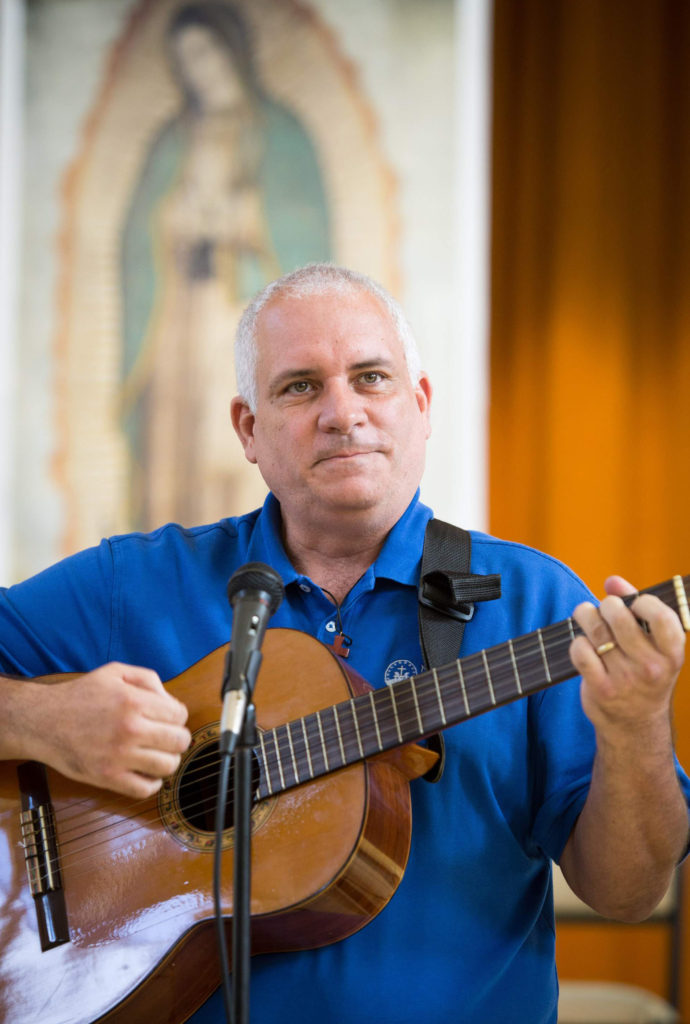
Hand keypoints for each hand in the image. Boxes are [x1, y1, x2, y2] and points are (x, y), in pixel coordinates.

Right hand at [28, 663, 190, 798]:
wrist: (42, 721)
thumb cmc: (80, 695)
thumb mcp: (115, 672)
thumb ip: (149, 680)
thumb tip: (172, 703)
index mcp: (134, 701)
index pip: (180, 715)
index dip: (177, 717)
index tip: (166, 719)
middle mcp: (130, 729)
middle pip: (179, 741)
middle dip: (177, 739)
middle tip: (165, 738)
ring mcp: (119, 756)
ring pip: (168, 766)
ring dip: (167, 761)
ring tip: (155, 755)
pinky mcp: (107, 778)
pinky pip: (145, 789)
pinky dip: (151, 783)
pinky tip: (144, 772)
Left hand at [570, 576, 685, 734]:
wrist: (634, 725)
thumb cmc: (643, 672)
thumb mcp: (652, 644)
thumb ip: (636, 607)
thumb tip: (612, 581)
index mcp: (672, 654)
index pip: (661, 617)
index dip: (643, 602)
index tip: (634, 605)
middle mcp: (652, 668)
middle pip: (619, 617)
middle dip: (607, 605)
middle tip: (605, 610)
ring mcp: (626, 680)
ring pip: (596, 630)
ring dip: (586, 616)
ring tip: (586, 616)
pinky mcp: (601, 689)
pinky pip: (581, 652)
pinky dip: (577, 643)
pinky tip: (583, 644)